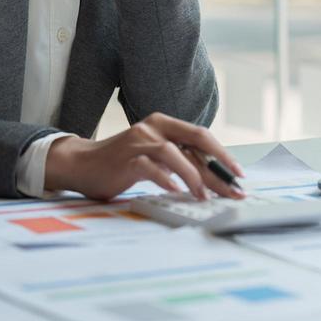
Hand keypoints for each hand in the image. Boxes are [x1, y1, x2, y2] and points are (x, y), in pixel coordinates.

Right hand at [44, 112, 245, 200]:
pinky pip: (150, 167)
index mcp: (163, 123)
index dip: (223, 155)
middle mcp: (153, 126)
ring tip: (205, 197)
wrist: (82, 165)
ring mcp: (139, 140)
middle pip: (195, 141)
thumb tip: (213, 178)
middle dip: (218, 167)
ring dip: (194, 177)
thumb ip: (178, 160)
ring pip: (174, 153)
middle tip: (234, 188)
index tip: (238, 176)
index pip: (201, 136)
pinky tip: (176, 191)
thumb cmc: (123, 163)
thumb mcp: (155, 157)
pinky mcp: (125, 158)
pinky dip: (166, 179)